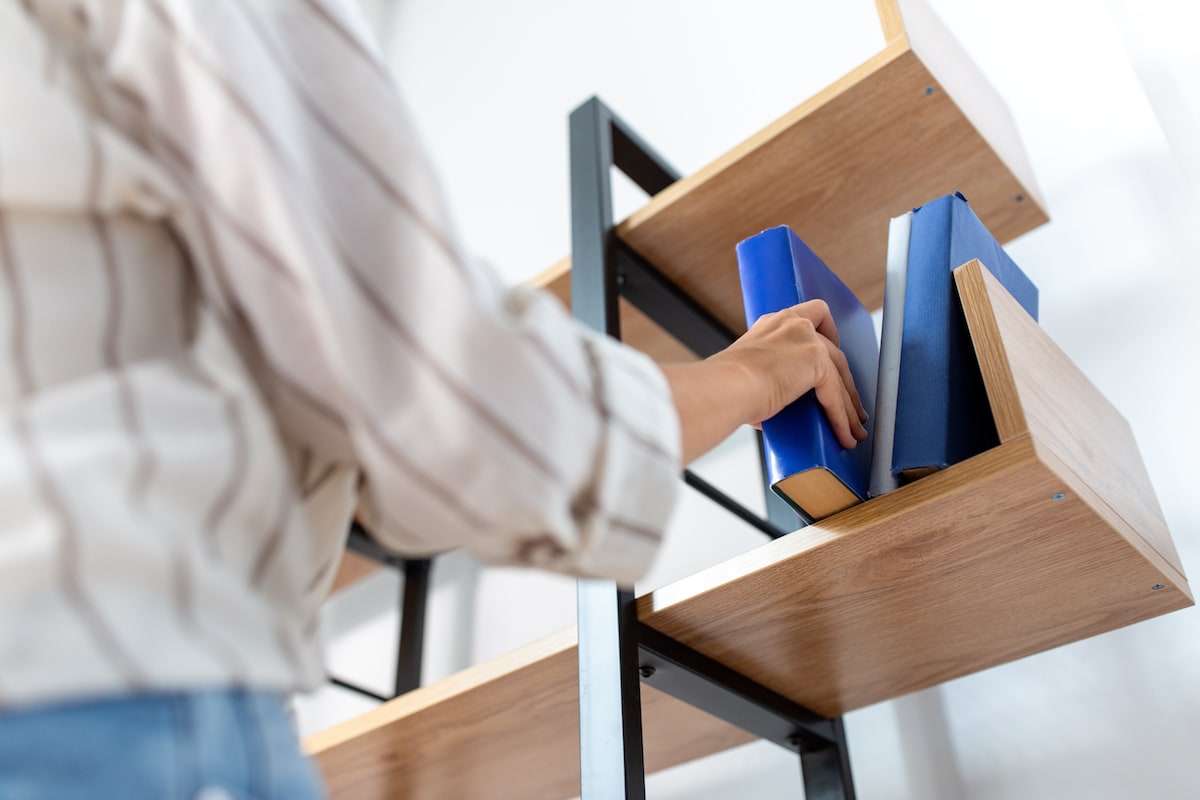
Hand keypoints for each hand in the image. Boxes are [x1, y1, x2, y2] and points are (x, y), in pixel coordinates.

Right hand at [661, 299, 867, 464]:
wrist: (725, 387)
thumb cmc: (724, 387)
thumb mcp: (748, 376)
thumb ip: (766, 384)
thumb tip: (768, 409)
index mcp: (773, 323)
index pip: (812, 319)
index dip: (828, 338)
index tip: (832, 359)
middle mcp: (792, 324)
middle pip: (834, 352)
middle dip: (845, 382)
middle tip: (851, 405)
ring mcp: (807, 339)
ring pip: (840, 375)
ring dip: (850, 405)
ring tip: (855, 429)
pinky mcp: (816, 360)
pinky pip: (836, 395)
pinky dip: (842, 418)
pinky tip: (845, 436)